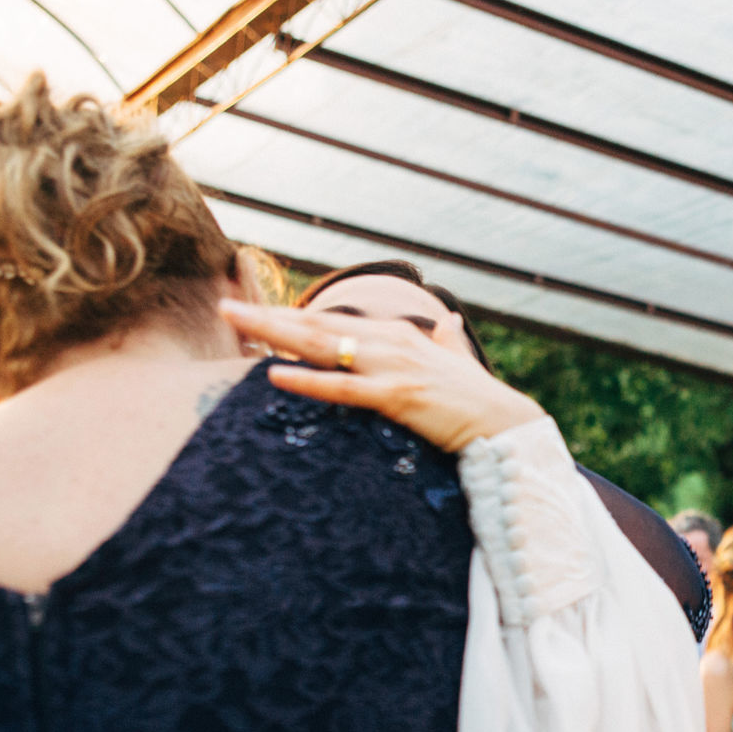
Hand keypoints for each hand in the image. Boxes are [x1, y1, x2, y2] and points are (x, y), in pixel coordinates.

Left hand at [219, 300, 546, 452]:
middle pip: (318, 325)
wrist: (506, 423)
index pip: (334, 320)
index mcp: (399, 334)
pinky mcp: (397, 396)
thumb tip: (448, 324)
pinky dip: (307, 379)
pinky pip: (342, 388)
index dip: (292, 315)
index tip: (255, 311)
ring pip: (323, 346)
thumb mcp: (457, 362)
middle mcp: (391, 343)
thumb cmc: (479, 398)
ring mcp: (393, 368)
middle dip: (269, 316)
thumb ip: (446, 342)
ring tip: (239, 326)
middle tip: (226, 307)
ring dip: (276, 334)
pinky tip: (276, 372)